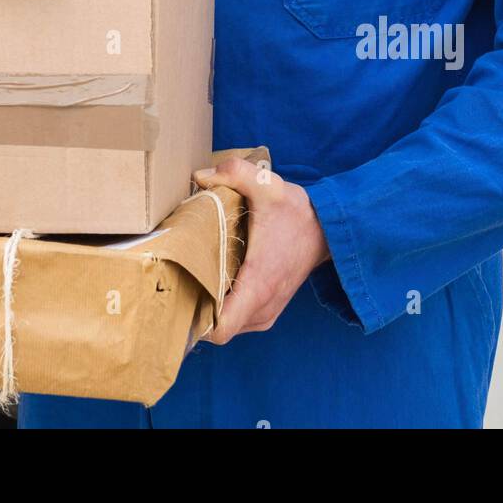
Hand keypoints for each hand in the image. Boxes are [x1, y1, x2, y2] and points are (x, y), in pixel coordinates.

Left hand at [193, 156, 331, 345]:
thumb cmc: (296, 212)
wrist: (326, 230)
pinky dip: (222, 306)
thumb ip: (235, 173)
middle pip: (215, 329)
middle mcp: (262, 308)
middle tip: (176, 277)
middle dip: (194, 308)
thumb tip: (199, 177)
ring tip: (191, 276)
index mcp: (258, 285)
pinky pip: (236, 319)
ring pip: (225, 325)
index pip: (220, 330)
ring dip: (207, 306)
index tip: (176, 294)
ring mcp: (265, 313)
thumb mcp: (268, 184)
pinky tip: (211, 278)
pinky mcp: (267, 309)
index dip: (194, 320)